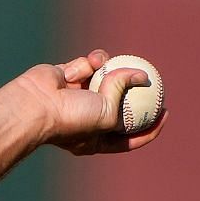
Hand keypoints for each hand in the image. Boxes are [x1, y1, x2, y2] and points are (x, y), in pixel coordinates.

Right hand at [8, 50, 163, 155]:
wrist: (34, 104)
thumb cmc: (72, 118)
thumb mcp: (108, 113)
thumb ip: (124, 91)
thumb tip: (141, 75)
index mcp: (99, 139)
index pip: (132, 136)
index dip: (150, 127)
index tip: (165, 112)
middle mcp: (88, 118)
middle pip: (119, 104)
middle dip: (133, 93)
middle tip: (153, 81)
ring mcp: (76, 97)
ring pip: (104, 79)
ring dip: (110, 70)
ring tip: (112, 65)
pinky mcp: (66, 76)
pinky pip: (86, 65)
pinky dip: (90, 61)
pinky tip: (91, 61)